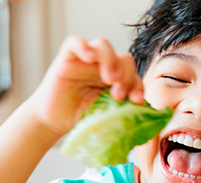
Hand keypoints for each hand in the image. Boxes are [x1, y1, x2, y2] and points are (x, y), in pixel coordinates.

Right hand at [29, 36, 143, 135]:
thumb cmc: (80, 119)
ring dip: (111, 60)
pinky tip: (88, 57)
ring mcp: (85, 61)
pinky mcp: (67, 59)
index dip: (138, 86)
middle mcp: (103, 67)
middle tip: (119, 94)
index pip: (134, 75)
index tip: (136, 100)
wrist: (53, 122)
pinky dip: (83, 46)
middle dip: (127, 76)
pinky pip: (75, 42)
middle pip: (124, 59)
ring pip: (104, 46)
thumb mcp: (106, 118)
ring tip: (110, 79)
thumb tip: (146, 120)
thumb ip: (123, 114)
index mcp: (117, 80)